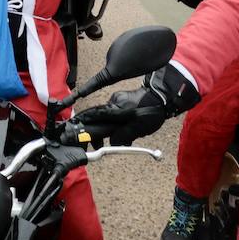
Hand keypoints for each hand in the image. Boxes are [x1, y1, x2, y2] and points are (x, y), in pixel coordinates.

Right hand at [75, 65, 199, 145]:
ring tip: (115, 140)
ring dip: (107, 129)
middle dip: (95, 131)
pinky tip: (124, 130)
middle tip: (96, 143)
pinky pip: (113, 112)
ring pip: (106, 116)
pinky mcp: (122, 99)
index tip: (75, 129)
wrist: (163, 96)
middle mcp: (113, 102)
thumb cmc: (152, 112)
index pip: (93, 115)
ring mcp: (117, 100)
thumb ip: (123, 136)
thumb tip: (111, 142)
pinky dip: (115, 123)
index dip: (83, 123)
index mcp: (115, 109)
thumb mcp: (138, 129)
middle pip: (97, 117)